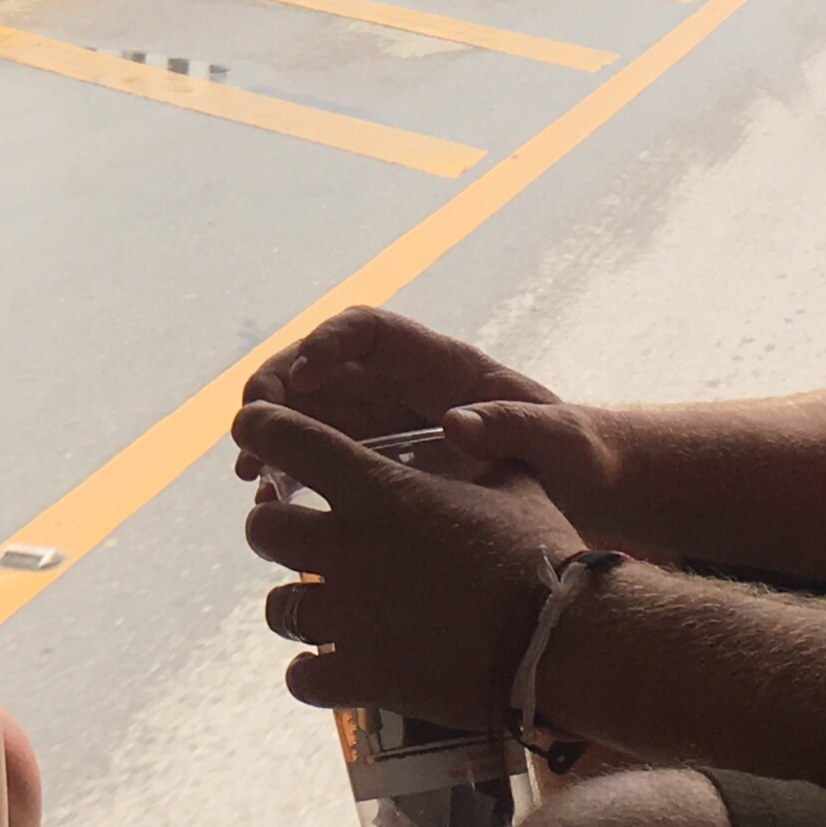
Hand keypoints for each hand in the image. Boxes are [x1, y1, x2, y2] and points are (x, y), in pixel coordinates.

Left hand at [236, 403, 584, 731]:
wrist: (566, 639)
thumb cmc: (545, 550)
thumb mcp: (511, 482)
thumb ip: (471, 454)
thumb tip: (462, 426)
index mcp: (377, 488)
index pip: (286, 440)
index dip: (262, 429)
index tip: (253, 430)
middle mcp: (347, 547)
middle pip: (263, 529)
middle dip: (274, 529)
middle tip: (299, 537)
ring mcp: (348, 616)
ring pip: (278, 607)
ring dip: (294, 604)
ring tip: (320, 609)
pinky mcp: (361, 676)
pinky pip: (302, 677)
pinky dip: (311, 673)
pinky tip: (330, 670)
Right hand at [242, 313, 637, 536]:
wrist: (577, 494)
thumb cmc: (574, 456)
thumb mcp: (559, 441)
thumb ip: (515, 426)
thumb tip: (456, 424)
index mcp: (440, 363)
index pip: (367, 329)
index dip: (328, 342)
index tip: (304, 374)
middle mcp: (399, 385)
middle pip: (319, 365)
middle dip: (278, 385)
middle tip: (252, 422)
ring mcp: (381, 423)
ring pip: (306, 412)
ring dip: (270, 430)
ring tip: (248, 467)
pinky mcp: (374, 463)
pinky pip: (316, 456)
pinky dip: (286, 469)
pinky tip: (268, 497)